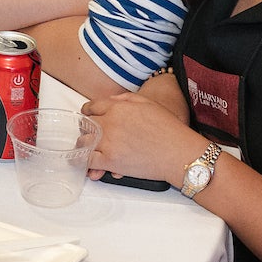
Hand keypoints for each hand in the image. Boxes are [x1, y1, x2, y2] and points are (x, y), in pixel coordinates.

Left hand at [84, 92, 206, 185]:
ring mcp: (108, 143)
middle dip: (86, 128)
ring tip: (89, 148)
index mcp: (117, 108)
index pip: (91, 107)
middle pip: (85, 124)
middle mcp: (109, 123)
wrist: (178, 152)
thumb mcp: (148, 103)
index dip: (88, 112)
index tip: (88, 116)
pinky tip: (85, 162)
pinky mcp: (110, 161)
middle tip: (90, 133)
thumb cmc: (168, 128)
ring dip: (84, 144)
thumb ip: (125, 99)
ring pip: (83, 142)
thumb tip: (110, 101)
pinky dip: (84, 162)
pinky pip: (88, 161)